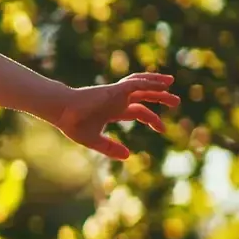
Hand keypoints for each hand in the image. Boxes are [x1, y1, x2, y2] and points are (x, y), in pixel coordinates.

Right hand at [51, 72, 179, 159]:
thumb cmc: (72, 125)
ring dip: (157, 85)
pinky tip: (161, 83)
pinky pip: (136, 83)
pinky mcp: (115, 90)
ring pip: (142, 86)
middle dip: (159, 98)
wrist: (61, 111)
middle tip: (176, 102)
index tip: (162, 129)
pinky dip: (149, 82)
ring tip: (171, 84)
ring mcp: (116, 94)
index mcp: (113, 111)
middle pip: (143, 96)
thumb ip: (110, 148)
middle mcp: (117, 100)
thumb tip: (128, 156)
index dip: (151, 118)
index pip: (137, 111)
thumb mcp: (94, 141)